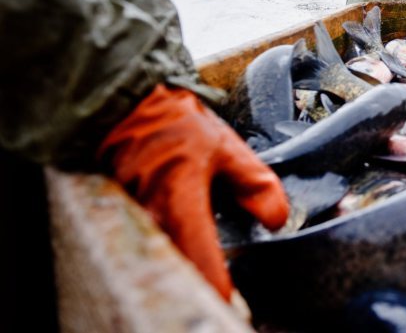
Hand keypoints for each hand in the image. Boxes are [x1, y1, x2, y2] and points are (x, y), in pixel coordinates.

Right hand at [99, 84, 288, 300]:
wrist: (125, 107)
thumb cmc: (174, 123)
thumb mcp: (224, 146)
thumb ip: (253, 183)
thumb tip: (276, 218)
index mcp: (179, 199)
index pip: (200, 259)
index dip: (217, 286)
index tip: (233, 302)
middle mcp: (150, 217)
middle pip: (178, 268)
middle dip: (200, 285)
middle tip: (226, 297)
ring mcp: (132, 220)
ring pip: (162, 259)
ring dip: (184, 271)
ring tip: (207, 281)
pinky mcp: (124, 218)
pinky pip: (149, 246)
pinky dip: (168, 255)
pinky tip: (184, 258)